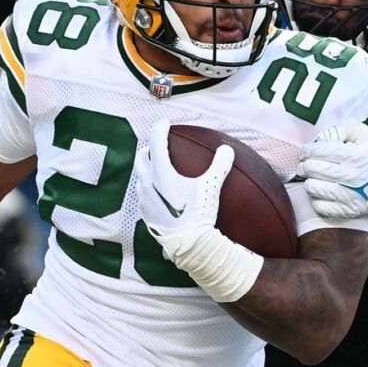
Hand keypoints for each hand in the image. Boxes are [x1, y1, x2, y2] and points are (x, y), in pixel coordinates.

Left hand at [137, 120, 232, 258]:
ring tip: (157, 167)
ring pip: (140, 176)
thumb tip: (227, 150)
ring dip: (147, 168)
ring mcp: (143, 200)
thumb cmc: (198, 213)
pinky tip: (159, 191)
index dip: (160, 129)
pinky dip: (149, 186)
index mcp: (160, 173)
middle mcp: (147, 183)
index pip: (156, 142)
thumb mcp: (211, 186)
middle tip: (158, 144)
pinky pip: (142, 193)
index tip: (165, 123)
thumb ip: (219, 165)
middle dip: (149, 147)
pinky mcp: (145, 214)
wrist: (188, 244)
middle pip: (141, 157)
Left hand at [298, 120, 367, 217]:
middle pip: (312, 169)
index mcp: (356, 156)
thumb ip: (345, 129)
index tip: (305, 152)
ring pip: (312, 188)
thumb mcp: (367, 136)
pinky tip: (322, 192)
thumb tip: (324, 136)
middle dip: (304, 166)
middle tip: (305, 165)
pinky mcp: (347, 211)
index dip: (307, 151)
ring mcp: (350, 196)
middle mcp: (352, 177)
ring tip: (313, 178)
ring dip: (309, 181)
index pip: (320, 151)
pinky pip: (319, 206)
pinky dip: (316, 198)